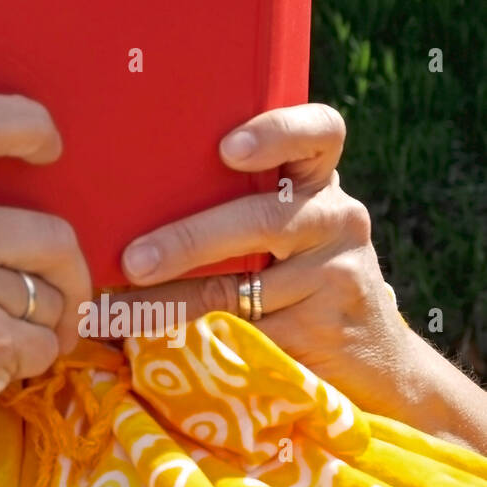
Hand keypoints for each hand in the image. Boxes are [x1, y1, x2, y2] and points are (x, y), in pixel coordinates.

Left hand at [113, 103, 427, 419]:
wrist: (371, 355)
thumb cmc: (294, 268)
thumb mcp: (278, 224)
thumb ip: (228, 198)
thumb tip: (116, 194)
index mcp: (315, 179)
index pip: (319, 132)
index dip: (278, 132)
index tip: (228, 149)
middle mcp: (335, 217)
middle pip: (262, 219)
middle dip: (189, 240)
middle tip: (134, 260)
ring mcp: (336, 274)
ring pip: (241, 284)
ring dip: (170, 297)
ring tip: (117, 305)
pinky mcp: (324, 328)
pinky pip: (244, 329)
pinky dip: (188, 331)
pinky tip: (145, 332)